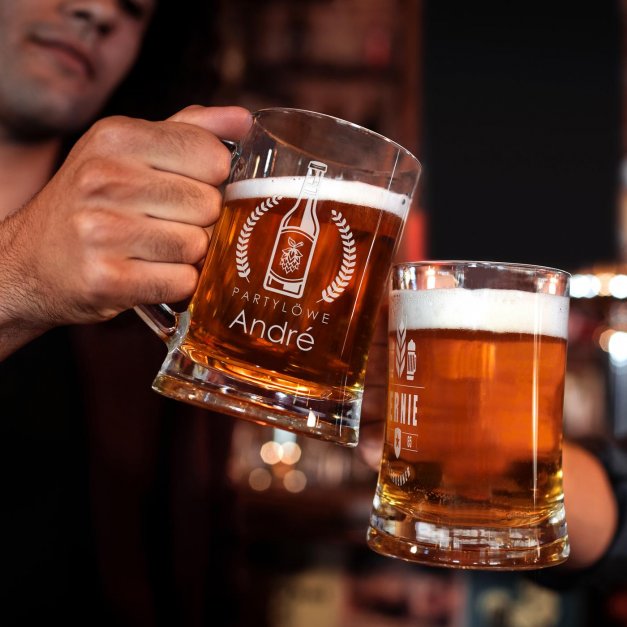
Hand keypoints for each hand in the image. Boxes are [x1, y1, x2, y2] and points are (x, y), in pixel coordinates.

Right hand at [0, 105, 251, 353]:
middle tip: (164, 223)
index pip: (213, 155)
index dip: (212, 179)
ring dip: (186, 254)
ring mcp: (102, 230)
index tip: (188, 186)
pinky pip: (181, 282)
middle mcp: (104, 179)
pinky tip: (149, 273)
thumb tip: (243, 120)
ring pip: (198, 245)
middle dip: (198, 220)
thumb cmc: (92, 203)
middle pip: (208, 204)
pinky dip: (175, 283)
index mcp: (116, 137)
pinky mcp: (106, 278)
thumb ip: (188, 130)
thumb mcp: (128, 151)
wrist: (31, 261)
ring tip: (153, 249)